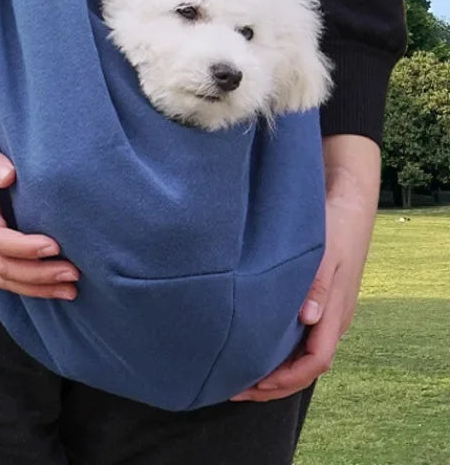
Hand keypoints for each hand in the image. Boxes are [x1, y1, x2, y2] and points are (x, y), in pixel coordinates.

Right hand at [0, 59, 78, 301]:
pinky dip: (26, 280)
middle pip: (2, 267)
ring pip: (1, 274)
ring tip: (70, 290)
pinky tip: (49, 282)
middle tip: (74, 275)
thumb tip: (9, 176)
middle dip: (39, 276)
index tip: (55, 245)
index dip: (25, 247)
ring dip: (35, 286)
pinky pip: (1, 265)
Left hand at [230, 136, 379, 401]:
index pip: (315, 361)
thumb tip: (308, 319)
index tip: (254, 384)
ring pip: (303, 352)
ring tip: (241, 372)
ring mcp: (327, 308)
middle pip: (307, 366)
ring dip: (275, 367)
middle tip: (236, 388)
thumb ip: (317, 283)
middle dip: (274, 383)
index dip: (285, 379)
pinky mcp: (318, 297)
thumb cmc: (334, 223)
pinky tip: (255, 341)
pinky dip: (279, 347)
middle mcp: (332, 316)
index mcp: (336, 311)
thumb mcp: (327, 250)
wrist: (349, 198)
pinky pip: (301, 335)